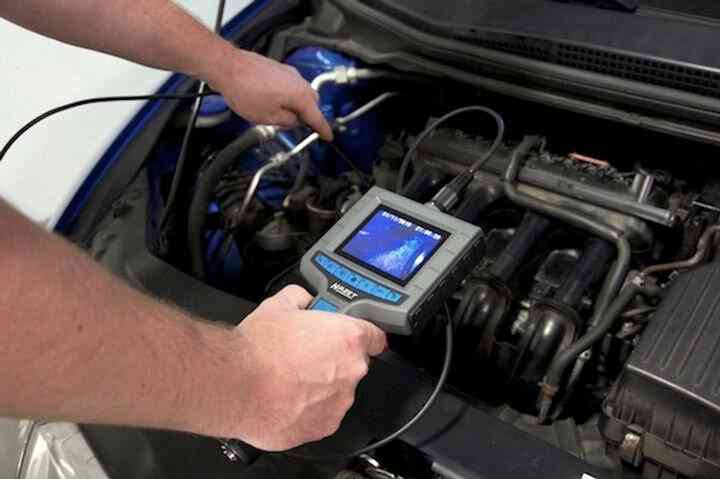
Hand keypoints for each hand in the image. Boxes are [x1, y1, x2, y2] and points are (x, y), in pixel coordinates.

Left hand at [205, 46, 332, 139]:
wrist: (227, 68)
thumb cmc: (244, 91)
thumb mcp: (269, 118)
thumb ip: (287, 121)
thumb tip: (294, 120)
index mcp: (300, 95)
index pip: (317, 117)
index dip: (323, 129)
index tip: (328, 136)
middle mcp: (298, 81)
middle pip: (312, 102)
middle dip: (308, 115)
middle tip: (296, 127)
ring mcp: (288, 72)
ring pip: (300, 93)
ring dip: (295, 105)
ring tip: (278, 115)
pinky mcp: (277, 68)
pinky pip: (289, 85)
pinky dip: (287, 95)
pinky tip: (271, 102)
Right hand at [225, 285, 385, 450]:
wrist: (236, 387)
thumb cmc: (257, 350)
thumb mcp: (277, 306)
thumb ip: (299, 298)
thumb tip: (302, 298)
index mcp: (348, 338)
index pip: (376, 336)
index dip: (364, 336)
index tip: (354, 338)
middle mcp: (350, 372)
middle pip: (353, 364)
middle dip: (333, 360)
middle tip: (304, 356)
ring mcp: (339, 403)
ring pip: (337, 392)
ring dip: (321, 386)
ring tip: (290, 380)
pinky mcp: (323, 427)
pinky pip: (322, 416)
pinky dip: (309, 410)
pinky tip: (287, 399)